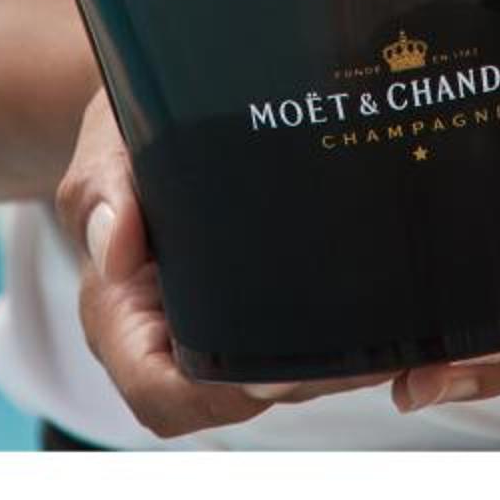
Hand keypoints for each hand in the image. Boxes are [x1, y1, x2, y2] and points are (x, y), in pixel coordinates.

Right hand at [54, 89, 384, 437]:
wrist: (167, 102)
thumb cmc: (132, 130)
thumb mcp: (109, 146)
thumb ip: (102, 190)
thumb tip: (114, 248)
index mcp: (122, 317)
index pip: (163, 394)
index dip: (218, 395)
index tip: (272, 373)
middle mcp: (172, 336)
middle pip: (236, 398)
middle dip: (303, 383)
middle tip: (367, 350)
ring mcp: (222, 327)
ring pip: (279, 379)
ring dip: (336, 369)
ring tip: (396, 336)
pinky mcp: (265, 307)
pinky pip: (301, 342)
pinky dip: (345, 339)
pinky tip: (397, 314)